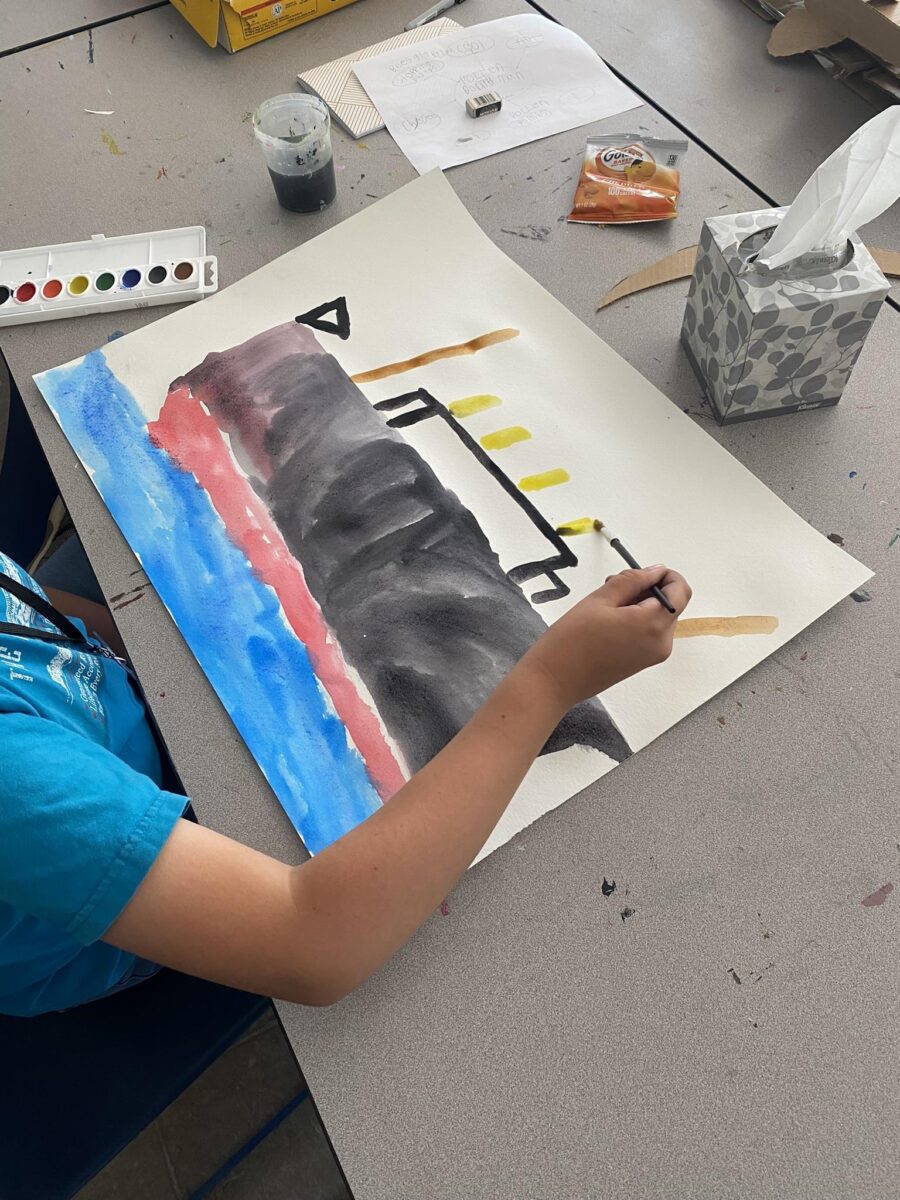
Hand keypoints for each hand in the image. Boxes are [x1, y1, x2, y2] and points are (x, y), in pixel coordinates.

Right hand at [519, 566, 691, 711]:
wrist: (554, 681)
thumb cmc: (571, 641)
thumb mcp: (600, 600)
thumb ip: (632, 580)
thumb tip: (655, 571)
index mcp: (653, 625)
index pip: (680, 591)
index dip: (666, 575)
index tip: (640, 572)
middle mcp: (661, 643)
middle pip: (671, 604)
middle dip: (648, 589)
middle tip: (613, 586)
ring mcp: (653, 655)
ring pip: (659, 617)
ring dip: (640, 604)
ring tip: (606, 605)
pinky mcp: (642, 662)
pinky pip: (650, 632)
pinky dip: (637, 620)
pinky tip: (609, 621)